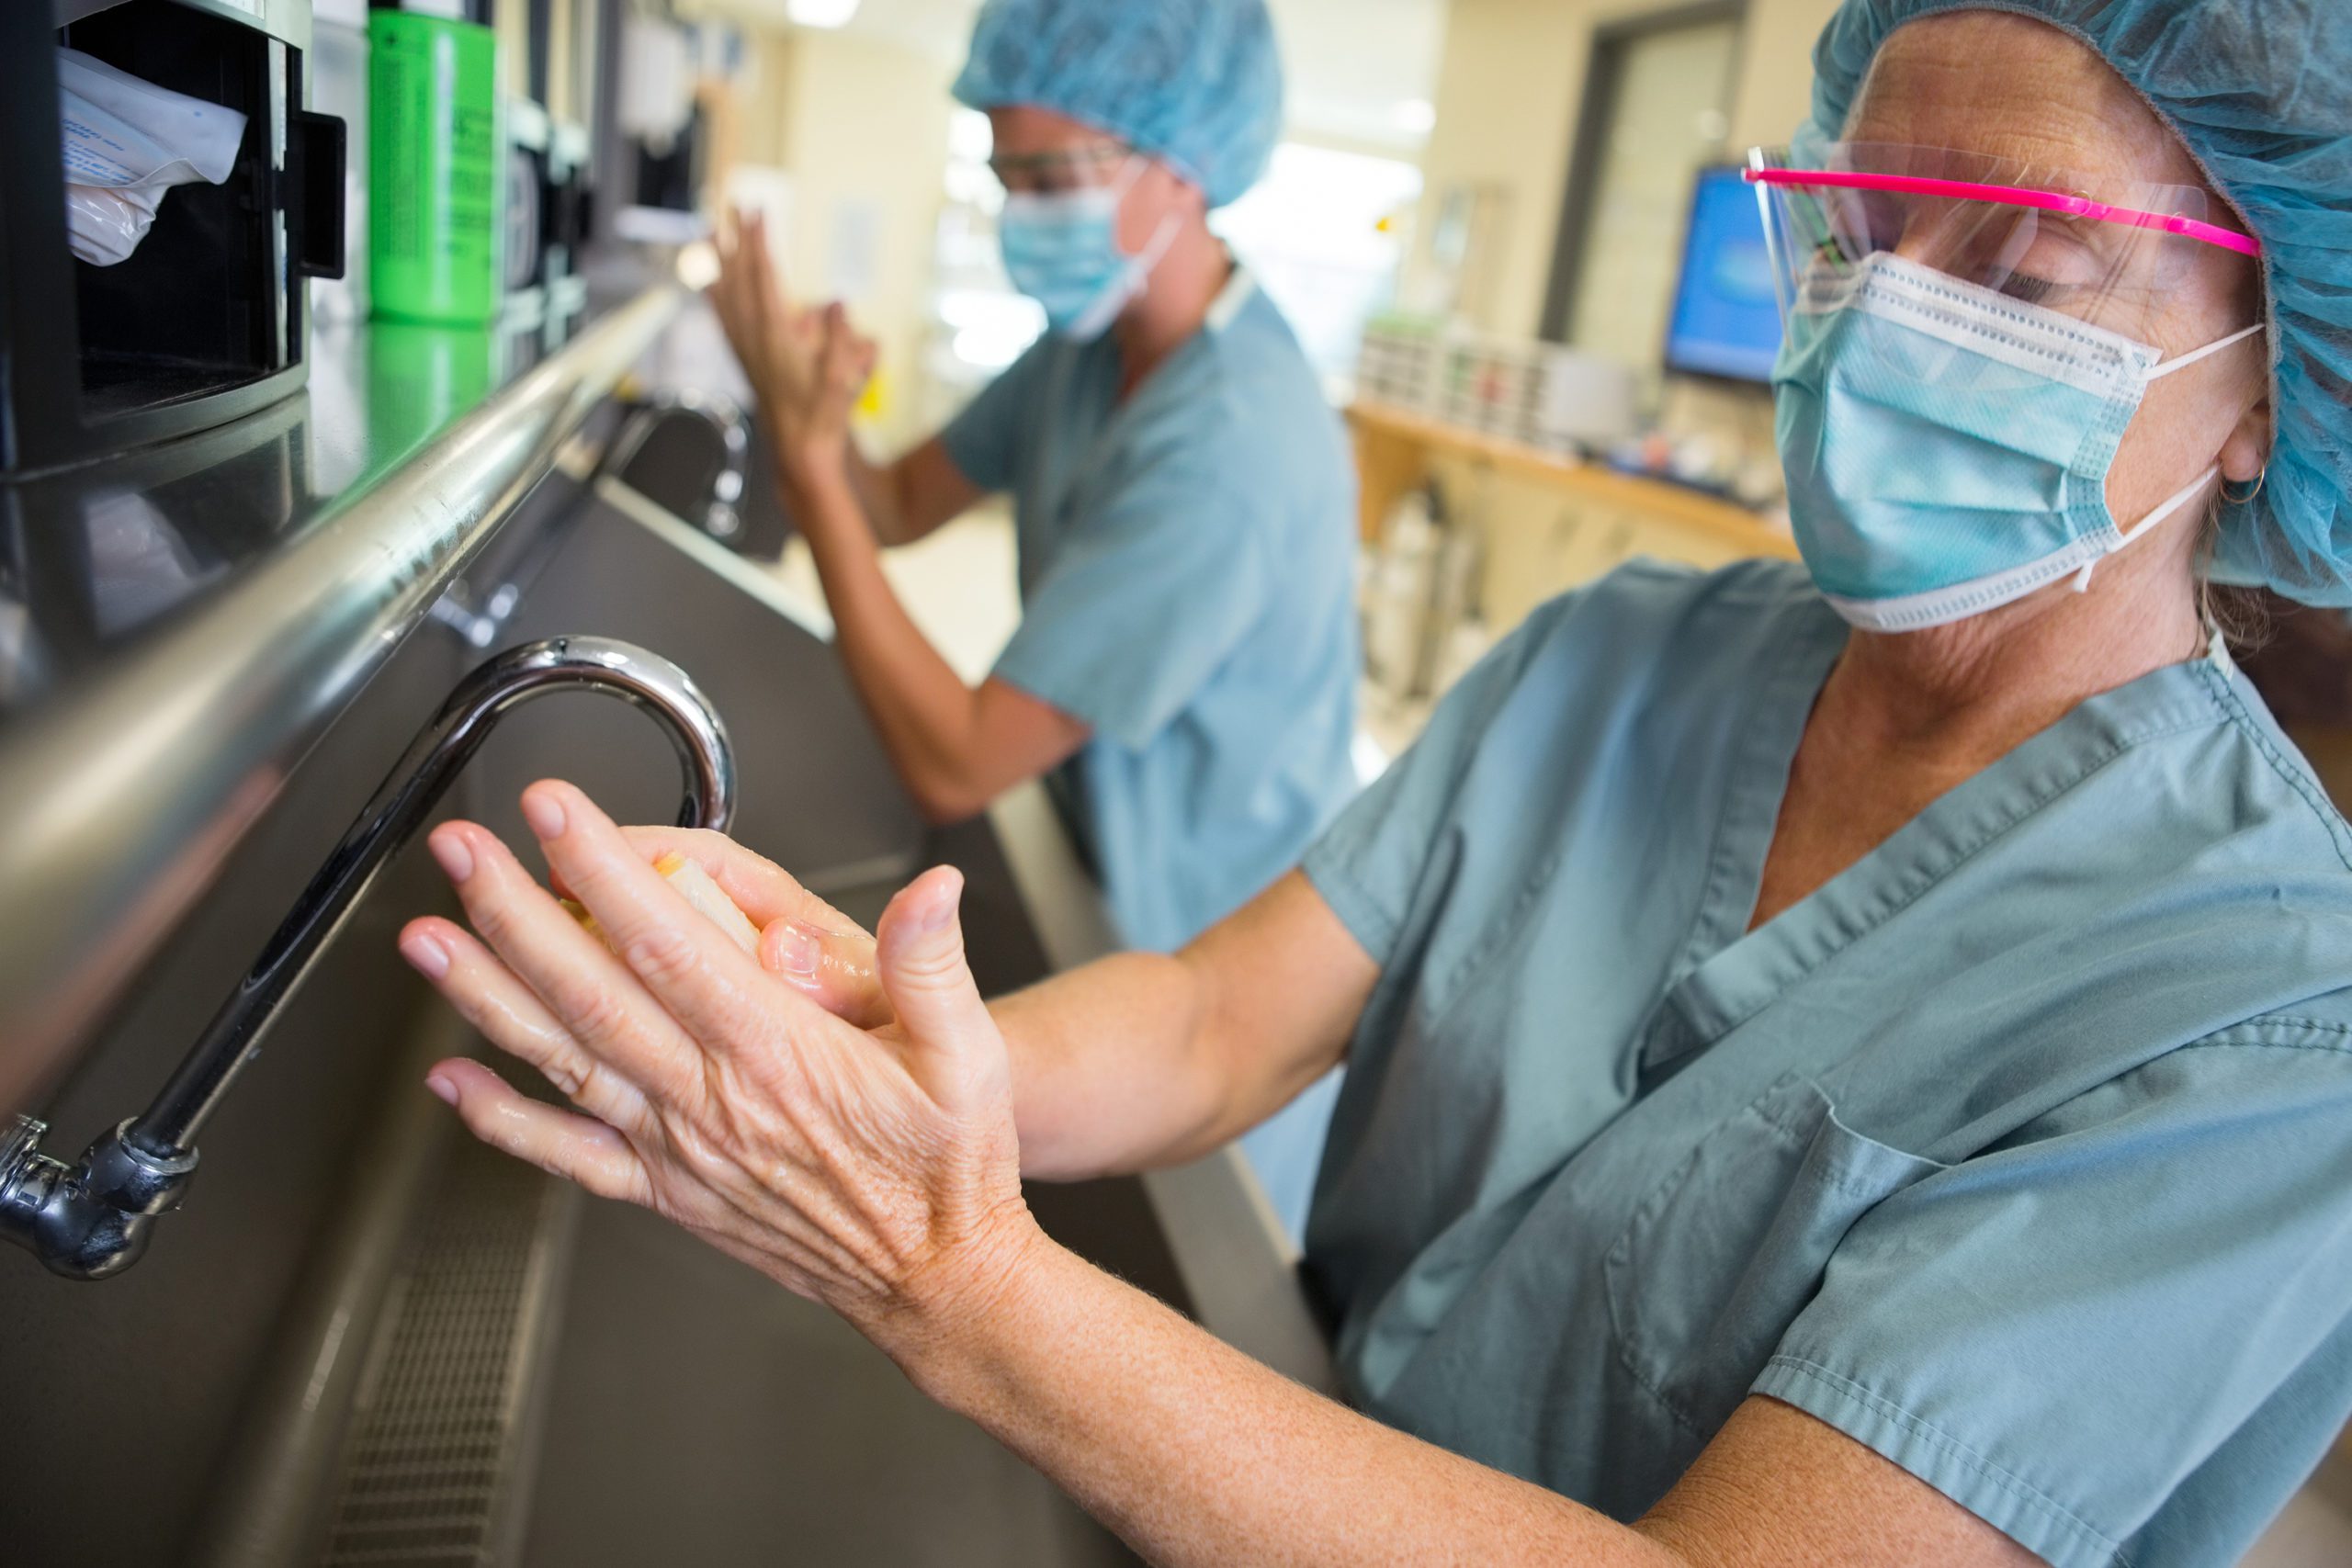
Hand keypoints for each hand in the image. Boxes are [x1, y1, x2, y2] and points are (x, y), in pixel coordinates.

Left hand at [398, 781, 1038, 1359]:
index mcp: (774, 1051)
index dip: (604, 872)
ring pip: (563, 1060)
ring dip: (486, 996)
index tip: (555, 813)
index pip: (668, 944)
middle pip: (589, 991)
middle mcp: (711, 1098)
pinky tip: (452, 1082)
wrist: (935, 1278)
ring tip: (427, 940)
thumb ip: (934, 965)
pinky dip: (502, 1120)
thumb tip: (933, 889)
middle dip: (514, 912)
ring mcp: (678, 1148)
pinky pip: (569, 1153)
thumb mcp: (967, 1055)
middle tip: (461, 850)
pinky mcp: (667, 1190)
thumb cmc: (950, 1168)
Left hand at [708, 209, 876, 482]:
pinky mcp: (744, 358)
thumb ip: (841, 341)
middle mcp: (754, 338)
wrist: (800, 453)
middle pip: (739, 277)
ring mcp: (745, 348)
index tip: (758, 211)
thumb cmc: (826, 417)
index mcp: (777, 338)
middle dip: (737, 237)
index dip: (760, 241)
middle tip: (734, 202)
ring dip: (718, 259)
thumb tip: (834, 302)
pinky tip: (709, 279)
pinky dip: (714, 290)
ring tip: (710, 227)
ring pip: (724, 293)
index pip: (765, 278)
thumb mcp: (844, 380)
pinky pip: (723, 316)